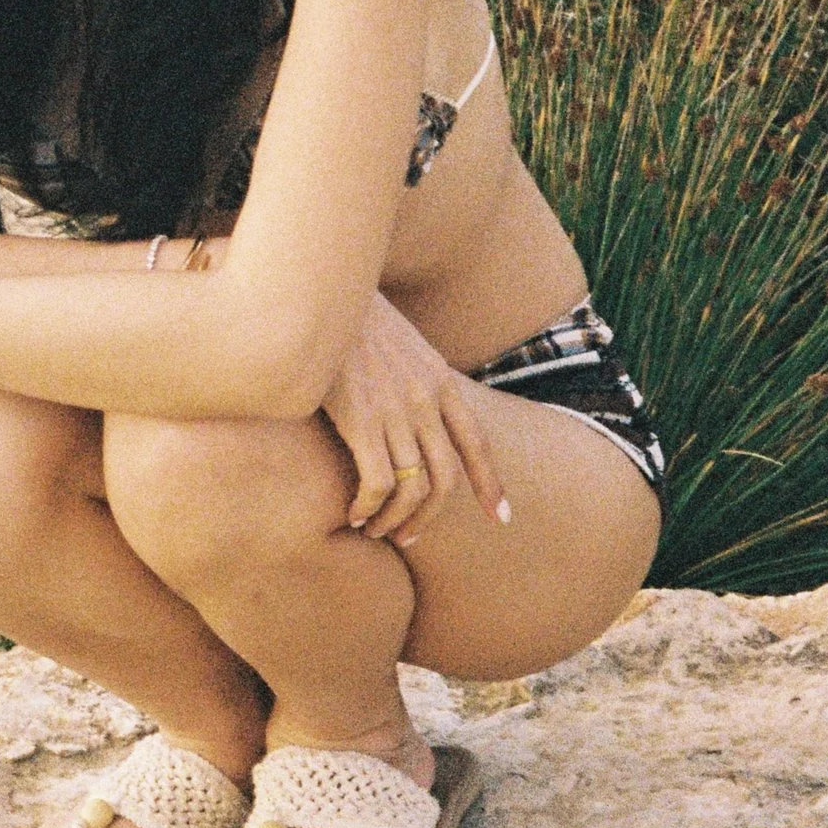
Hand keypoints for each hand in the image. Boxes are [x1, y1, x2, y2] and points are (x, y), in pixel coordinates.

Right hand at [321, 289, 507, 546]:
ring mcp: (396, 409)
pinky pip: (378, 483)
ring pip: (413, 489)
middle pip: (446, 478)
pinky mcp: (361, 418)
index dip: (490, 484)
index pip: (476, 441)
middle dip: (430, 519)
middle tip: (409, 538)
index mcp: (440, 380)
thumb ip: (417, 379)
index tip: (500, 518)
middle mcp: (426, 398)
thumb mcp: (402, 344)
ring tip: (375, 529)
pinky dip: (370, 508)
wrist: (327, 290)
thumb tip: (416, 415)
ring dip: (395, 521)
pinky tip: (354, 513)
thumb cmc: (353, 316)